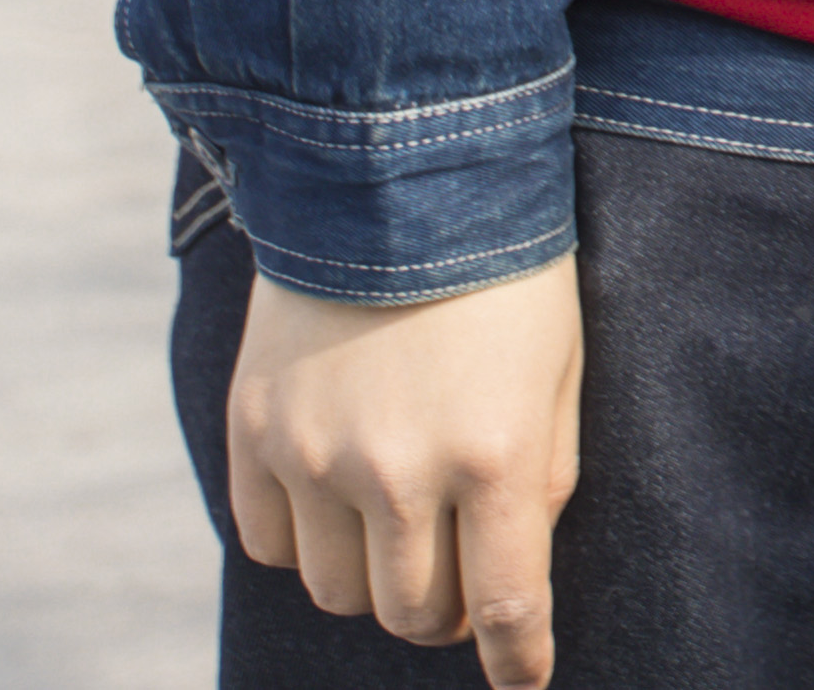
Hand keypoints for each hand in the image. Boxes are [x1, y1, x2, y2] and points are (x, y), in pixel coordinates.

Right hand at [228, 256, 581, 687]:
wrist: (396, 175)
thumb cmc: (507, 274)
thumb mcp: (560, 372)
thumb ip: (543, 478)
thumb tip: (514, 576)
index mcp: (495, 453)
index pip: (504, 602)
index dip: (515, 657)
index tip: (522, 680)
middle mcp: (399, 469)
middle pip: (412, 613)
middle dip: (445, 613)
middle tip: (460, 579)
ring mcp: (315, 456)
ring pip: (337, 592)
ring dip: (373, 578)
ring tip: (399, 525)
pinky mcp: (253, 433)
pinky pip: (271, 546)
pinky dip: (307, 542)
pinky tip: (336, 496)